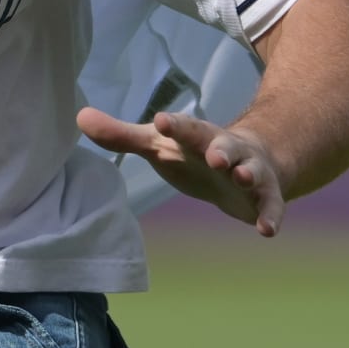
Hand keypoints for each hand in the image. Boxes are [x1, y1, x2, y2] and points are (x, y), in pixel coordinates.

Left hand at [77, 106, 285, 236]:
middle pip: (223, 145)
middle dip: (221, 150)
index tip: (162, 121)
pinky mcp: (262, 196)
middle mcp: (225, 148)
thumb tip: (79, 117)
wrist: (246, 157)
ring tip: (242, 178)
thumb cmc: (191, 150)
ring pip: (251, 171)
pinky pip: (269, 205)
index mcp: (195, 135)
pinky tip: (266, 230)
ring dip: (248, 174)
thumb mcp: (156, 143)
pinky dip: (269, 215)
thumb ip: (120, 135)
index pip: (184, 127)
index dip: (174, 125)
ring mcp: (247, 170)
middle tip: (215, 157)